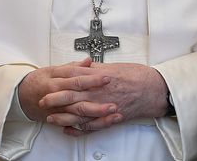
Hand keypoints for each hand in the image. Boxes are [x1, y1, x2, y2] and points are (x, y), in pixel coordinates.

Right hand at [17, 59, 117, 127]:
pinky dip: (87, 124)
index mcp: (57, 79)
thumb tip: (89, 61)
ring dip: (96, 113)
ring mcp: (58, 108)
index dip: (93, 78)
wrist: (21, 96)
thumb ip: (73, 66)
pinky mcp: (58, 119)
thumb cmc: (39, 81)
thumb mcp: (54, 69)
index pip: (77, 77)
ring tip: (112, 112)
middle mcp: (57, 94)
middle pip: (80, 97)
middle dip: (97, 99)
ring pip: (78, 112)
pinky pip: (74, 123)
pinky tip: (100, 123)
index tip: (107, 78)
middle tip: (114, 100)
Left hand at [37, 62, 167, 135]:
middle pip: (72, 97)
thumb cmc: (136, 76)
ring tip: (51, 118)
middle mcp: (99, 93)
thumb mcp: (114, 67)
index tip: (47, 85)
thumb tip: (83, 66)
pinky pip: (92, 127)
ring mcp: (104, 107)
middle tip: (42, 101)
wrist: (153, 89)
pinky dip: (79, 129)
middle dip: (55, 100)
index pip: (73, 81)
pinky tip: (69, 130)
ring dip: (63, 117)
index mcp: (99, 78)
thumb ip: (96, 69)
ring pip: (79, 114)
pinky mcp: (110, 119)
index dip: (58, 83)